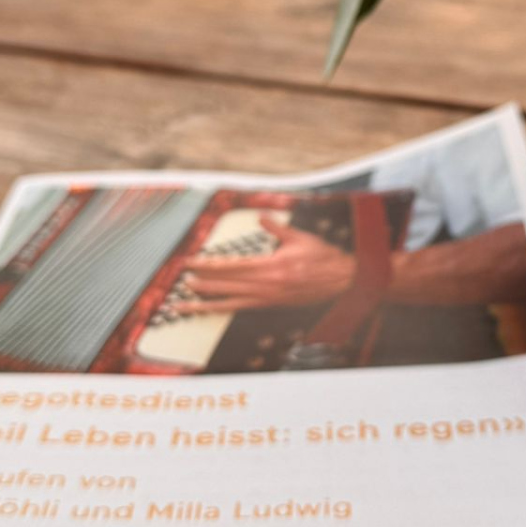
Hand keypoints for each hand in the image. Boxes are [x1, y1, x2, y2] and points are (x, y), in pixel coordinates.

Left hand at [172, 214, 353, 315]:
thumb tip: (261, 217)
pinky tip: (212, 309)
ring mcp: (269, 298)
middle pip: (227, 284)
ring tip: (185, 304)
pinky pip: (243, 308)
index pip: (231, 266)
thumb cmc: (323, 258)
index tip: (191, 263)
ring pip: (231, 301)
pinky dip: (225, 308)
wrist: (343, 282)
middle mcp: (267, 285)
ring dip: (207, 302)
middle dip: (202, 283)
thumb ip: (277, 228)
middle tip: (182, 281)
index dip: (208, 265)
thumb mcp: (299, 237)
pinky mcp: (273, 306)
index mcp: (271, 266)